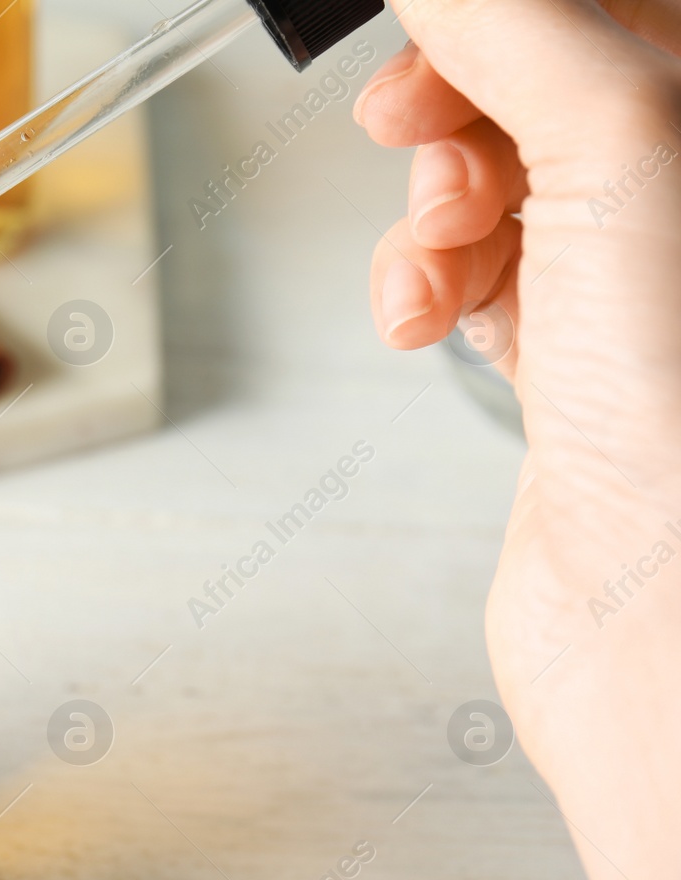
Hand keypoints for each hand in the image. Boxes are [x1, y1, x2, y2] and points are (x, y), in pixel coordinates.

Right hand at [358, 0, 680, 879]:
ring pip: (501, 173)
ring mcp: (641, 276)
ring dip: (434, 205)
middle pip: (554, 78)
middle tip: (412, 122)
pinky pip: (477, 265)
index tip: (434, 27)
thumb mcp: (621, 148)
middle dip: (463, 101)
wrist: (663, 629)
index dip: (516, 16)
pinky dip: (426, 279)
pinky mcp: (573, 349)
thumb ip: (520, 28)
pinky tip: (422, 313)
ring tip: (436, 254)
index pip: (624, 14)